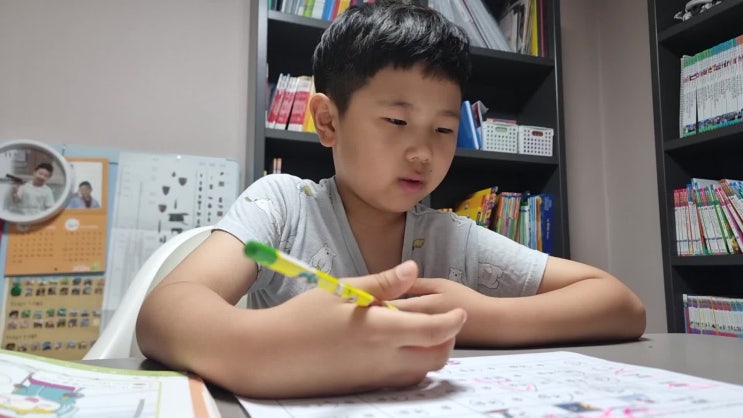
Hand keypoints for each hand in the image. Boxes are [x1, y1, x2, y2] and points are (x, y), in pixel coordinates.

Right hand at [234, 260, 467, 397]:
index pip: (434, 331)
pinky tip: (393, 348)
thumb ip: (381, 284)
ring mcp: (372, 379)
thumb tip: (413, 269)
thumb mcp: (340, 290)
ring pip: (420, 373)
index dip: (453, 322)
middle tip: (443, 322)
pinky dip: (409, 366)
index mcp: (379, 331)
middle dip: (448, 341)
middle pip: (436, 358)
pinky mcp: (362, 388)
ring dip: (429, 354)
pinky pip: (399, 381)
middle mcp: (382, 360)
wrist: (265, 355)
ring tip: (418, 332)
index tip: (459, 312)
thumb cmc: (299, 317)